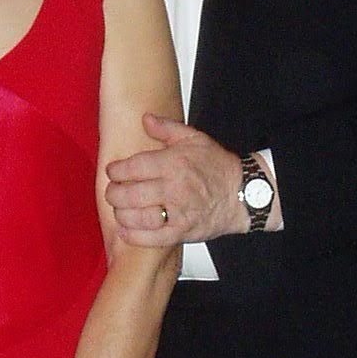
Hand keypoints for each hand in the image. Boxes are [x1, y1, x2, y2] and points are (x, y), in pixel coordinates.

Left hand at [106, 113, 241, 244]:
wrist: (243, 194)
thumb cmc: (218, 167)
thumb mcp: (195, 138)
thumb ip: (167, 127)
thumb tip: (146, 118)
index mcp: (175, 163)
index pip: (133, 167)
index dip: (116, 170)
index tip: (113, 172)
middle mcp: (175, 189)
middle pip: (129, 194)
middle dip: (114, 194)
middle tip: (113, 192)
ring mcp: (178, 213)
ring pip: (136, 217)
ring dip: (121, 214)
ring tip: (120, 209)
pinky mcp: (182, 232)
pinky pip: (151, 238)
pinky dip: (133, 236)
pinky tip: (125, 230)